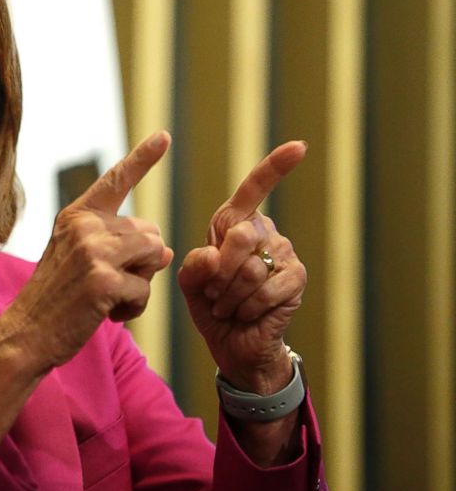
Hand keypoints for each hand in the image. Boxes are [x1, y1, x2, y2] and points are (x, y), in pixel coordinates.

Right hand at [9, 131, 173, 370]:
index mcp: (77, 215)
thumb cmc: (56, 299)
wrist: (27, 333)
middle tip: (109, 283)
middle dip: (142, 262)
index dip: (143, 157)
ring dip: (141, 282)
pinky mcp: (104, 279)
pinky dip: (134, 308)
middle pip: (150, 232)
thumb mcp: (80, 259)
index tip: (164, 136)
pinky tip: (107, 313)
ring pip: (154, 256)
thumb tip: (165, 250)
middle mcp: (85, 225)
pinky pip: (145, 289)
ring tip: (110, 297)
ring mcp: (94, 250)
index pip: (116, 180)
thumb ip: (120, 246)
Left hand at [178, 141, 307, 393]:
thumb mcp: (191, 283)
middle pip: (240, 236)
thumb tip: (214, 256)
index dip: (275, 167)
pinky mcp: (297, 279)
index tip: (300, 146)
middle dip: (219, 271)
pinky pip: (266, 289)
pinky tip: (246, 314)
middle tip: (213, 292)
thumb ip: (195, 265)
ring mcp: (285, 254)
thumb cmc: (210, 306)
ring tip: (228, 306)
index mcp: (235, 223)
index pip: (254, 189)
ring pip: (250, 269)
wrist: (232, 343)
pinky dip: (247, 307)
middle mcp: (265, 232)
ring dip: (230, 296)